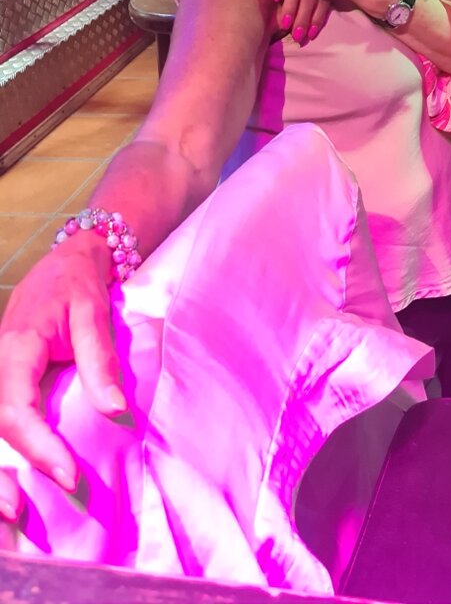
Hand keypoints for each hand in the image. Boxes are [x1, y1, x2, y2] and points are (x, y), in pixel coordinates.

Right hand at [0, 237, 124, 517]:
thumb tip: (114, 412)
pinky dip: (6, 452)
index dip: (39, 445)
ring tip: (13, 512)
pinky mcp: (5, 383)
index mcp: (16, 347)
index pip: (16, 407)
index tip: (68, 475)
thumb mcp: (94, 313)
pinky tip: (15, 486)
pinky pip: (2, 420)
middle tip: (20, 513)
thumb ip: (100, 361)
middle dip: (0, 473)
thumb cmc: (80, 286)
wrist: (67, 262)